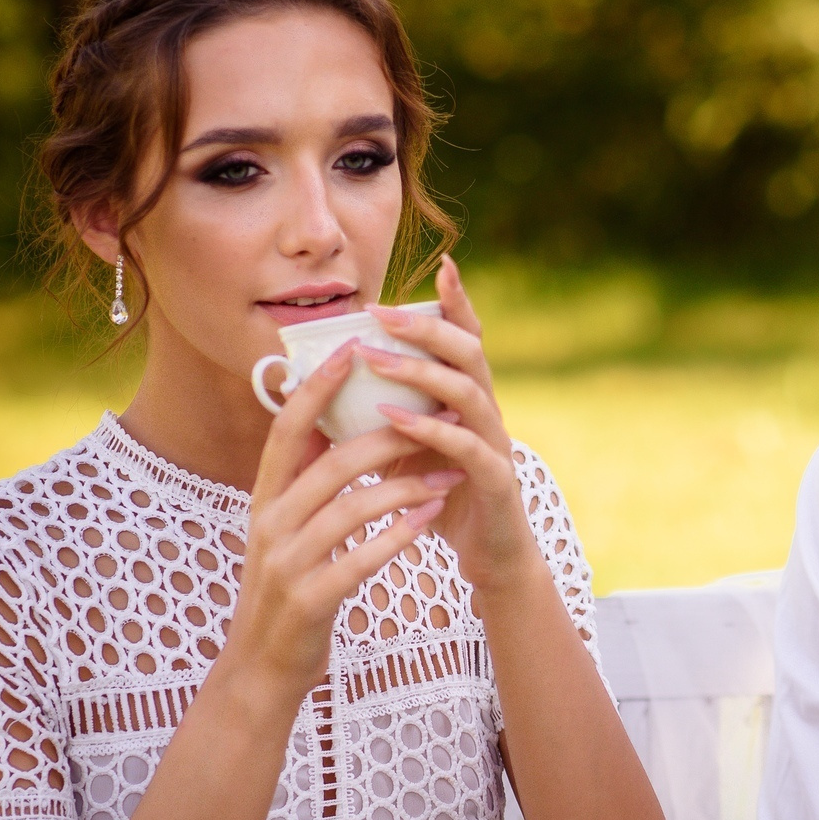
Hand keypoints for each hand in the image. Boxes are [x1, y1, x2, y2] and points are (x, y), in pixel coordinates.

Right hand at [228, 345, 459, 694]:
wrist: (263, 666)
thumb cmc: (288, 585)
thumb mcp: (285, 527)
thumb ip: (301, 479)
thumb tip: (322, 418)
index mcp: (264, 499)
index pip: (286, 430)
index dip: (317, 387)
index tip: (355, 348)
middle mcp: (269, 524)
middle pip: (330, 463)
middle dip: (386, 436)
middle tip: (434, 416)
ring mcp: (286, 563)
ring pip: (350, 508)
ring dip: (404, 487)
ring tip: (448, 478)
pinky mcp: (310, 599)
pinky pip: (360, 559)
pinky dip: (398, 537)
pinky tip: (430, 521)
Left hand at [358, 255, 545, 602]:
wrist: (490, 554)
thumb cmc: (442, 494)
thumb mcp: (405, 446)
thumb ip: (380, 413)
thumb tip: (323, 385)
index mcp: (468, 398)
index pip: (467, 338)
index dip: (458, 302)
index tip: (443, 265)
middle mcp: (487, 411)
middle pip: (469, 351)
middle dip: (426, 326)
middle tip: (381, 311)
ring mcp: (496, 443)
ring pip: (468, 391)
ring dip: (420, 371)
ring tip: (375, 359)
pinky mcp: (495, 480)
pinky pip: (466, 447)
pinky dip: (429, 430)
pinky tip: (393, 420)